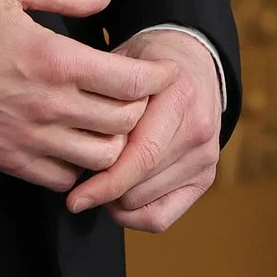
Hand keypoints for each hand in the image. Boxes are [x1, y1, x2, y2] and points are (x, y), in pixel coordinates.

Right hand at [0, 0, 180, 191]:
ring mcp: (29, 138)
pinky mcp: (8, 160)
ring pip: (100, 158)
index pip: (131, 81)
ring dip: (113, 142)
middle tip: (135, 96)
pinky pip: (62, 180)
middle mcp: (49, 105)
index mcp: (55, 59)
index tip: (162, 72)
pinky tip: (73, 146)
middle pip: (124, 123)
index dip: (156, 79)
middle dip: (140, 109)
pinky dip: (78, 168)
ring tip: (109, 124)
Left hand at [63, 29, 221, 230]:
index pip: (141, 154)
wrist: (195, 61)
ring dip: (117, 200)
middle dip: (104, 190)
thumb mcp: (124, 60)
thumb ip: (103, 94)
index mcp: (178, 95)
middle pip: (140, 183)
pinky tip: (120, 199)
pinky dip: (135, 216)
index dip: (105, 182)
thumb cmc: (150, 60)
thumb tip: (70, 137)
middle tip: (81, 184)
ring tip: (102, 179)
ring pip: (147, 201)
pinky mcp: (206, 177)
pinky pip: (163, 216)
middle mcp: (198, 129)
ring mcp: (206, 156)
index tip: (74, 196)